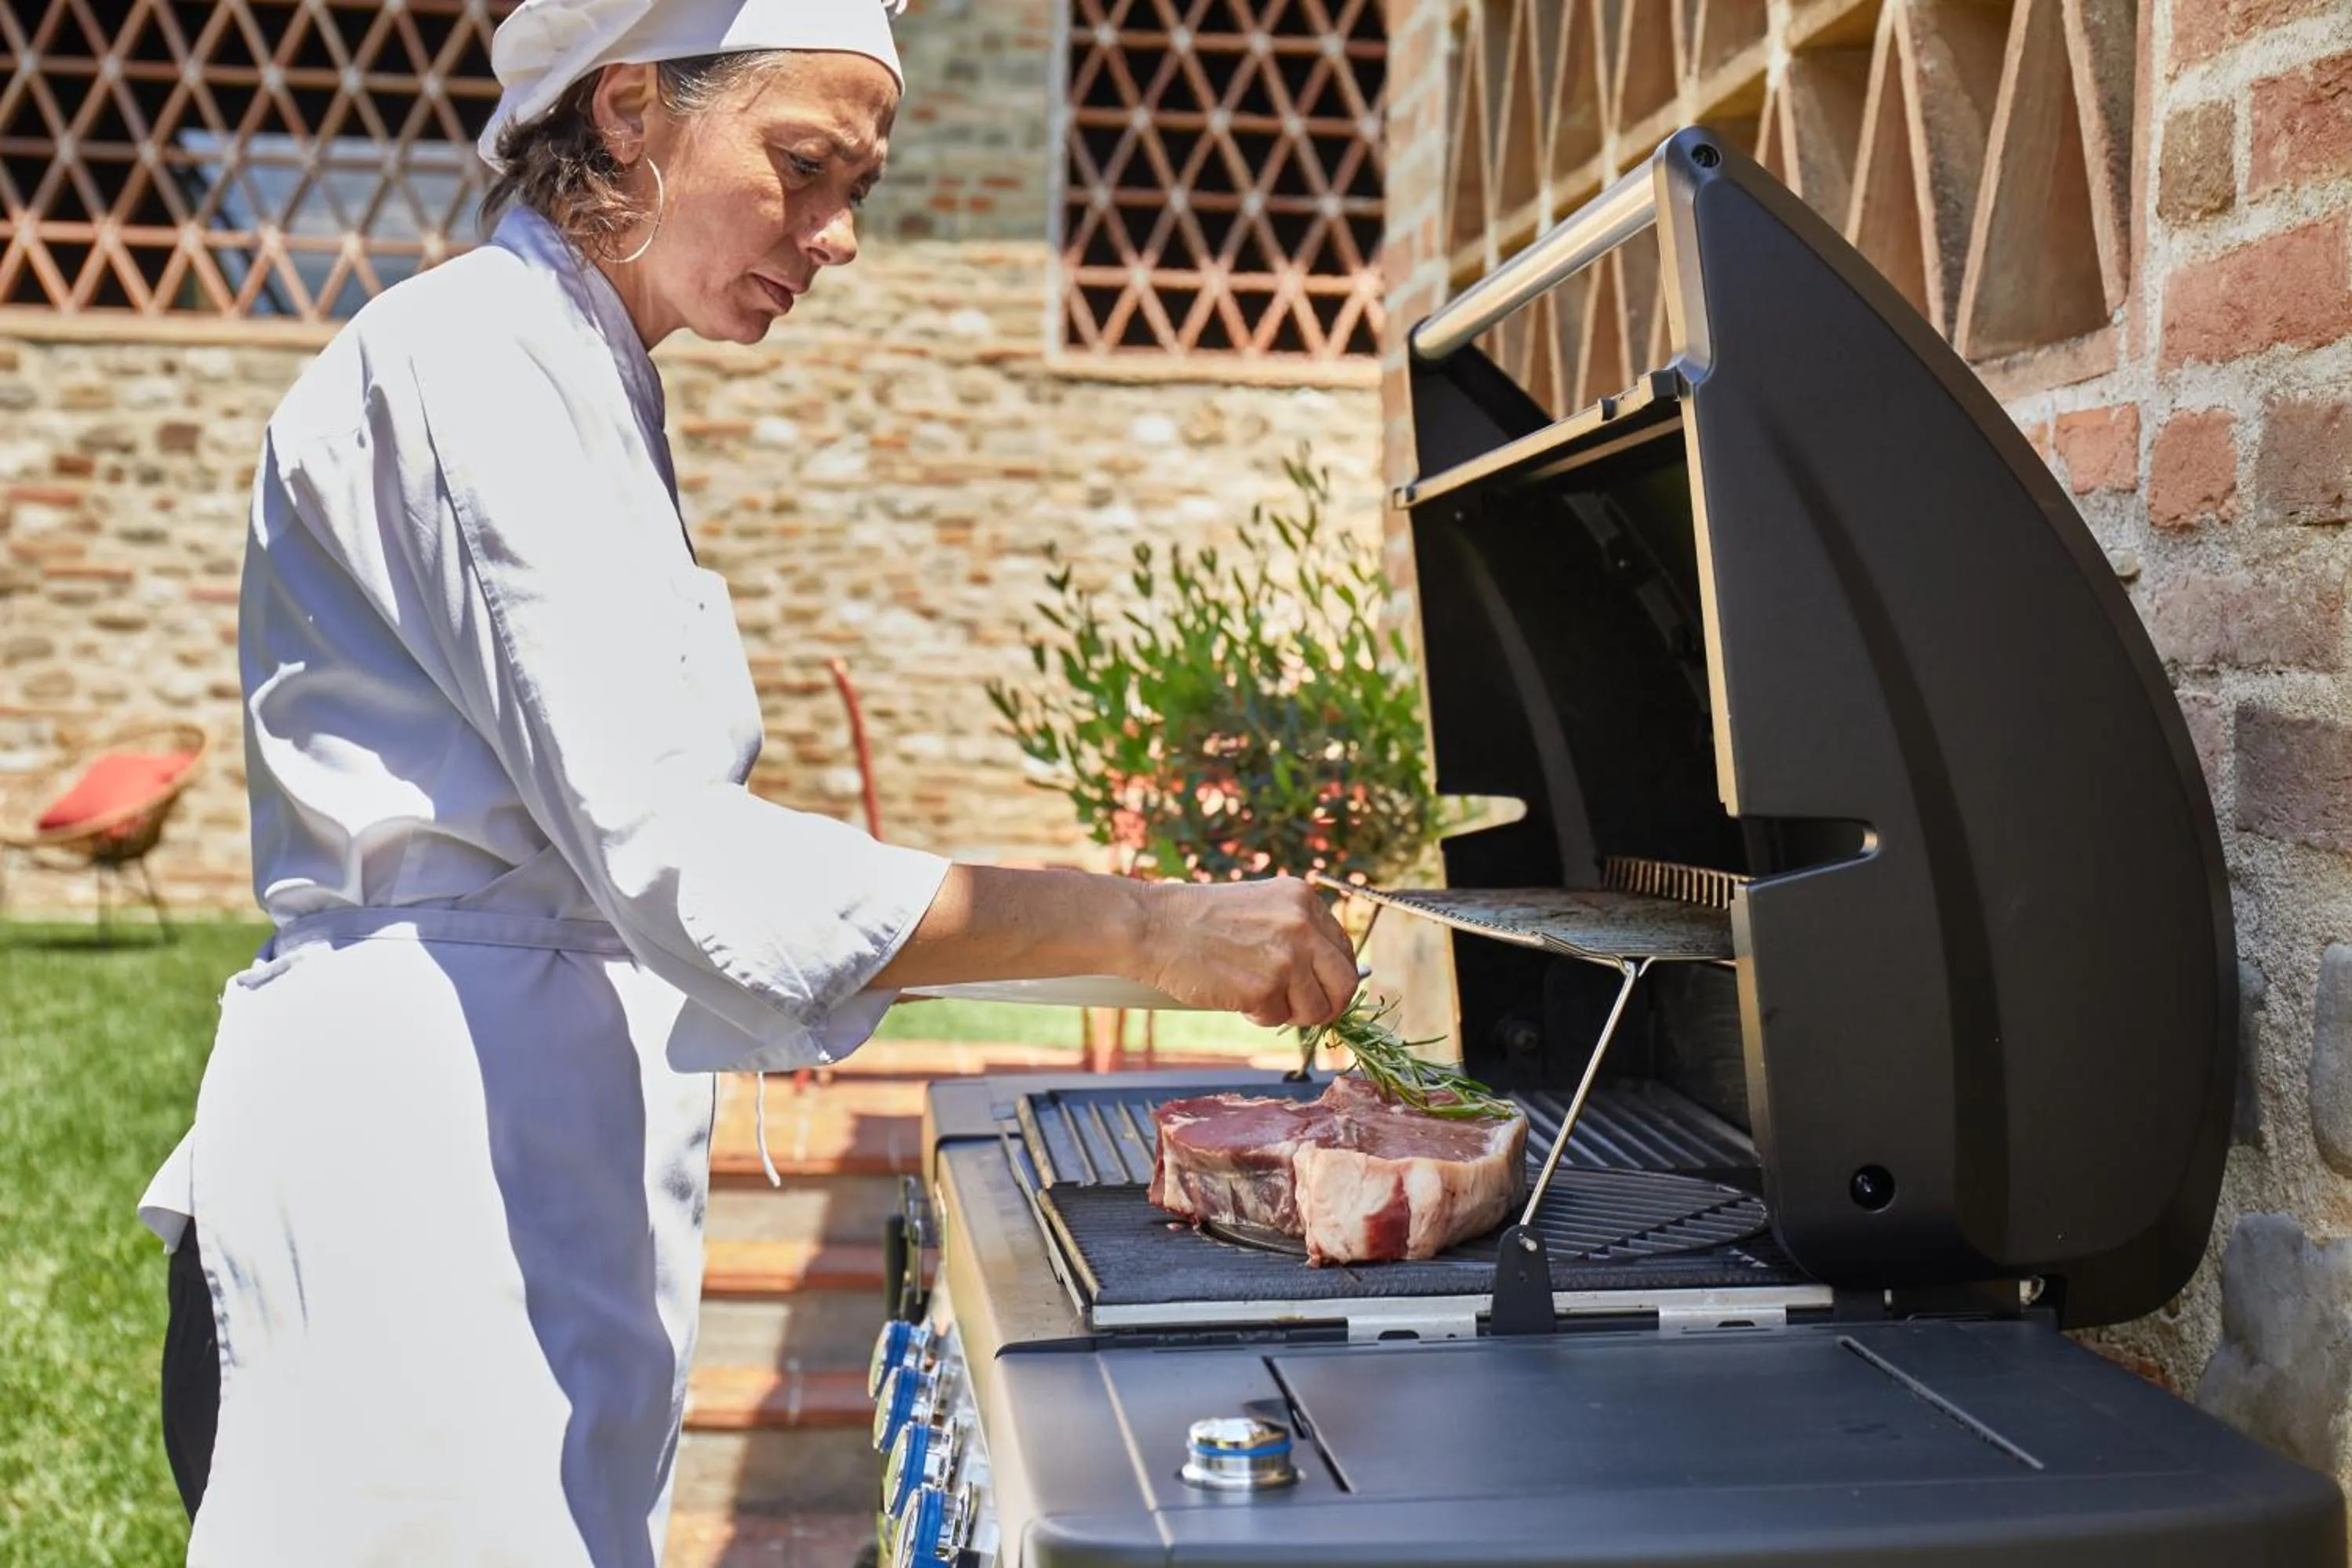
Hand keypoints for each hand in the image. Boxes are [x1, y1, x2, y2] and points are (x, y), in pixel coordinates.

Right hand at [1134, 877, 1359, 1028]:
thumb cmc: (1196, 921)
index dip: (1332, 976)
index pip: (1344, 949)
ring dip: (1287, 1011)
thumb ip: (1295, 931)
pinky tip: (1233, 994)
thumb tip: (1327, 976)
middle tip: (1299, 1008)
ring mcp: (1288, 955)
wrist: (1153, 926)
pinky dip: (1258, 1015)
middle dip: (1326, 1004)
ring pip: (1317, 1008)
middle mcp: (1303, 923)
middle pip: (1346, 983)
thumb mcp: (1260, 907)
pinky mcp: (1267, 986)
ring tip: (1254, 995)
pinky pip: (1279, 1018)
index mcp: (1303, 898)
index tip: (1316, 988)